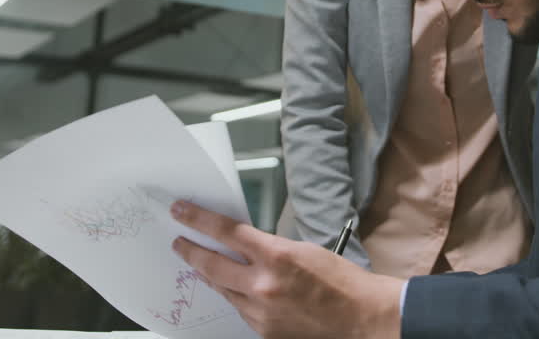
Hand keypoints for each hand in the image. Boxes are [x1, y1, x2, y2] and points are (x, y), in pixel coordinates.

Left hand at [171, 200, 402, 338]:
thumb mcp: (303, 250)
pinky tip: (234, 289)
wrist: (360, 317)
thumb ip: (269, 248)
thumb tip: (243, 245)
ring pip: (222, 289)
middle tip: (178, 243)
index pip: (226, 232)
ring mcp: (260, 311)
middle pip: (212, 264)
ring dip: (210, 275)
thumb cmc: (340, 281)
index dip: (198, 220)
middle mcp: (263, 284)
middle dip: (190, 251)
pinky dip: (235, 296)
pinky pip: (239, 309)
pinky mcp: (263, 330)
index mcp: (276, 256)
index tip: (181, 212)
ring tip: (202, 264)